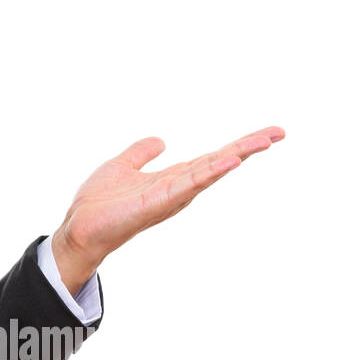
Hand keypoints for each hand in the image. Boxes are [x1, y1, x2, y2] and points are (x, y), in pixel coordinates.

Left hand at [50, 126, 285, 290]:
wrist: (79, 227)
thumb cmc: (99, 203)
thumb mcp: (122, 166)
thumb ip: (141, 153)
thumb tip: (161, 140)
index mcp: (173, 179)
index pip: (212, 158)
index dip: (238, 145)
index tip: (268, 134)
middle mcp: (179, 188)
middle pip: (220, 163)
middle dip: (249, 147)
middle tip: (280, 132)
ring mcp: (172, 196)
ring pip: (211, 170)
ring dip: (238, 154)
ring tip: (265, 140)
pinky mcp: (159, 202)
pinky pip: (190, 184)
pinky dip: (210, 172)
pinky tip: (230, 160)